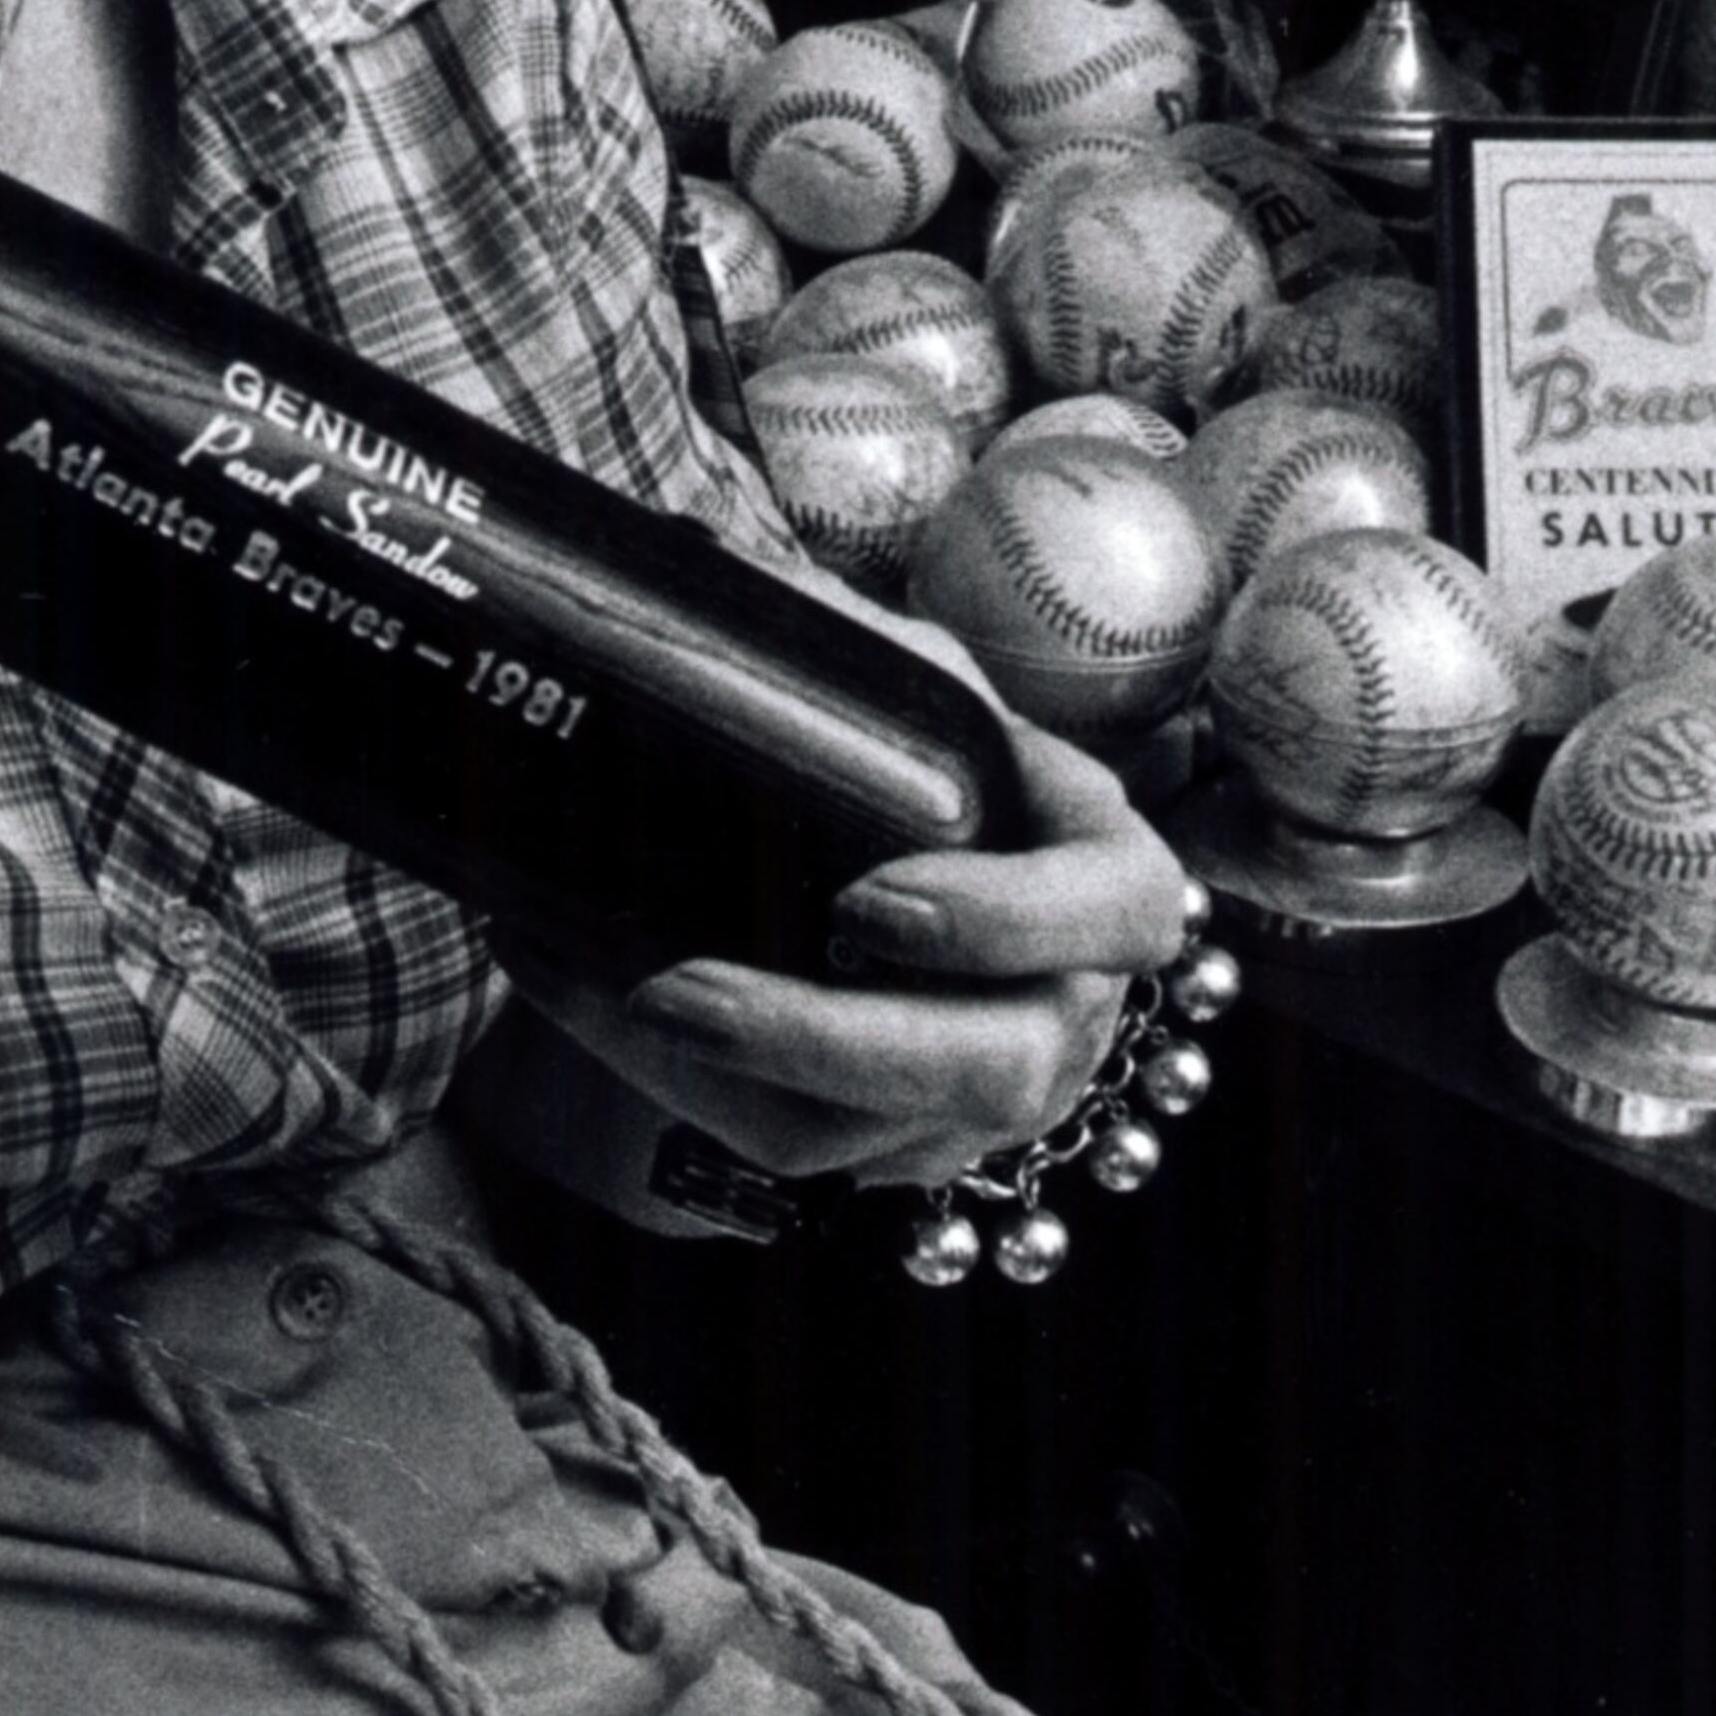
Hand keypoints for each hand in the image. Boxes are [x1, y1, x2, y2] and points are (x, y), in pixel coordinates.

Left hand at [515, 704, 1199, 1195]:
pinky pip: (802, 1150)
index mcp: (1101, 876)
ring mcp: (987, 1095)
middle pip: (995, 1061)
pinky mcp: (899, 1148)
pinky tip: (592, 1004)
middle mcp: (1064, 1003)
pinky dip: (687, 1085)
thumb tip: (711, 566)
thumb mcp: (906, 688)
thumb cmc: (918, 769)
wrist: (864, 870)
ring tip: (618, 997)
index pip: (1124, 910)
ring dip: (734, 1074)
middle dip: (834, 1035)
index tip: (869, 898)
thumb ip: (851, 638)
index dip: (1010, 921)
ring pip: (880, 1133)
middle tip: (689, 982)